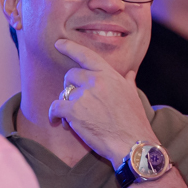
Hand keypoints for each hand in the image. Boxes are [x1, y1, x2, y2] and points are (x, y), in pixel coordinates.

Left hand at [48, 39, 157, 164]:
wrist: (132, 144)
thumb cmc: (134, 123)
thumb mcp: (133, 97)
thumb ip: (127, 82)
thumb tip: (130, 73)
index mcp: (109, 75)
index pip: (86, 55)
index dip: (70, 48)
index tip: (58, 43)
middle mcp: (95, 81)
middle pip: (71, 75)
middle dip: (69, 87)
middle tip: (74, 102)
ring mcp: (84, 95)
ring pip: (63, 93)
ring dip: (65, 105)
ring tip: (73, 119)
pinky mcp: (73, 111)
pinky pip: (55, 107)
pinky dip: (54, 115)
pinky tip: (58, 122)